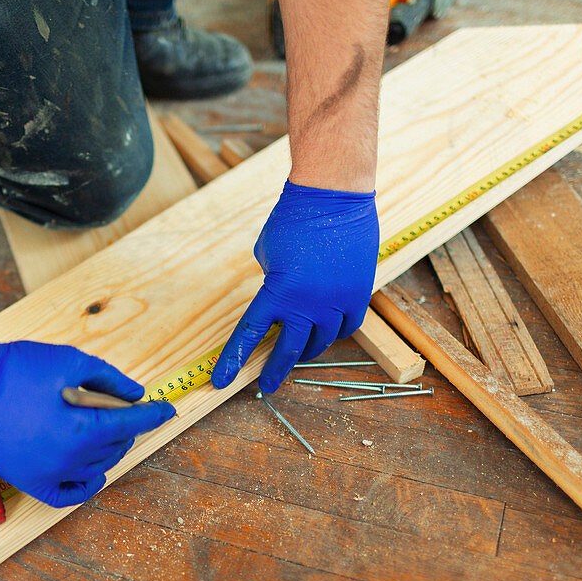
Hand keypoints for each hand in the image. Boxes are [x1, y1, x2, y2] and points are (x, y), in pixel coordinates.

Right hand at [0, 334, 175, 507]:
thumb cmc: (14, 369)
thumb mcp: (69, 361)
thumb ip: (108, 378)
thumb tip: (134, 392)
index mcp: (79, 431)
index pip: (129, 424)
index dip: (152, 414)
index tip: (165, 409)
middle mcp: (65, 461)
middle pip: (113, 446)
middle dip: (126, 426)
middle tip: (125, 409)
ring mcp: (43, 475)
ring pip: (93, 468)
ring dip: (107, 448)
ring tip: (105, 430)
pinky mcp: (24, 480)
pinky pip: (63, 495)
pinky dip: (83, 486)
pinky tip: (92, 472)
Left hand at [211, 181, 378, 392]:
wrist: (333, 196)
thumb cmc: (293, 219)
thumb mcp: (266, 253)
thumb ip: (270, 282)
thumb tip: (277, 299)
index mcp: (278, 294)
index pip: (250, 336)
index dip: (234, 361)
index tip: (223, 381)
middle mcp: (308, 305)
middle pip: (289, 350)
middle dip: (274, 370)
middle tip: (267, 384)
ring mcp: (336, 302)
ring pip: (321, 342)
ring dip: (306, 351)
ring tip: (296, 355)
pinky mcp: (359, 294)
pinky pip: (347, 327)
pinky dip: (335, 333)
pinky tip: (325, 335)